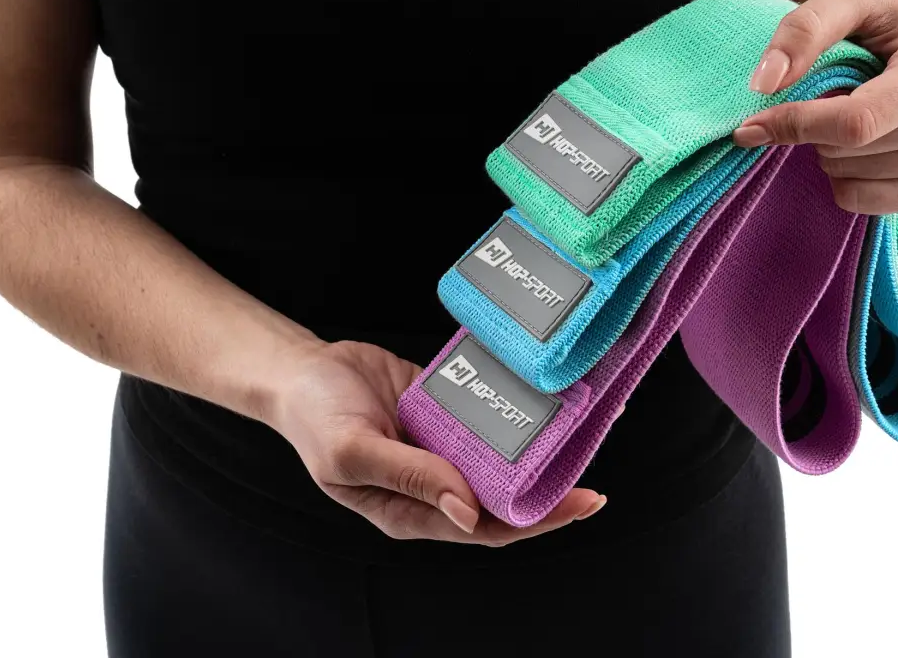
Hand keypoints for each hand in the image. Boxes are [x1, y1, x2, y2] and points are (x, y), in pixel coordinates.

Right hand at [270, 339, 604, 544]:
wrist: (299, 370)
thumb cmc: (314, 419)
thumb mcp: (354, 452)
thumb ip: (411, 478)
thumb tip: (470, 511)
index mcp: (415, 511)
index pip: (490, 528)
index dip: (540, 520)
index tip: (584, 500)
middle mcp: (438, 483)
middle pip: (508, 493)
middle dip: (554, 481)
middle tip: (598, 453)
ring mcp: (444, 445)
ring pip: (504, 452)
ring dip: (543, 440)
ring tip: (588, 416)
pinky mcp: (446, 409)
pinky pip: (489, 410)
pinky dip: (517, 403)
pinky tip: (546, 388)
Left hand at [734, 0, 897, 214]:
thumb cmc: (891, 17)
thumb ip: (803, 29)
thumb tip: (764, 85)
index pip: (856, 122)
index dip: (795, 126)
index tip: (750, 125)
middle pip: (845, 150)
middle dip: (814, 127)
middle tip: (834, 92)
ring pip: (848, 176)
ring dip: (829, 148)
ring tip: (857, 109)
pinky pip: (861, 202)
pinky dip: (842, 177)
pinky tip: (861, 144)